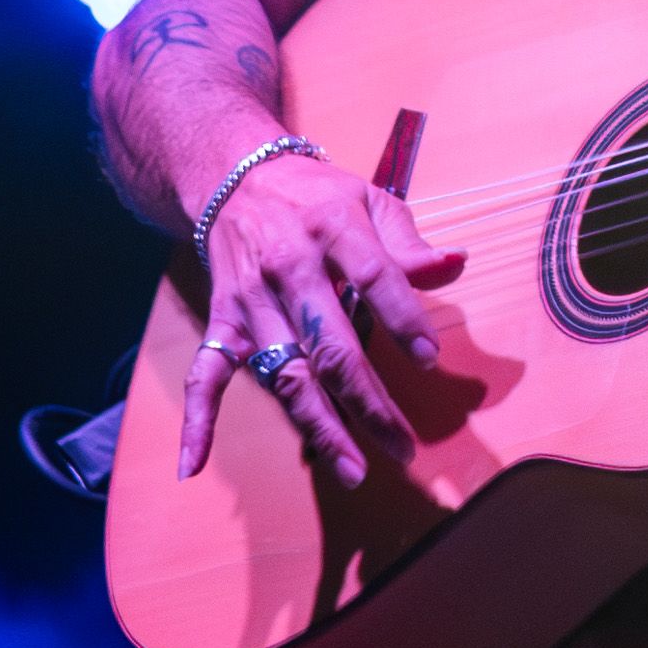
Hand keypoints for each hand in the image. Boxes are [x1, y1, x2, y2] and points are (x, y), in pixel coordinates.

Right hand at [175, 155, 464, 486]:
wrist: (237, 178)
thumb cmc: (318, 197)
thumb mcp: (370, 201)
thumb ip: (410, 243)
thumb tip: (455, 265)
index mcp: (333, 229)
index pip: (373, 277)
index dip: (402, 318)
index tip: (430, 360)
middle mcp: (288, 269)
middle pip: (329, 344)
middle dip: (368, 401)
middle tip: (403, 447)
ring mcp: (250, 301)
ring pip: (283, 373)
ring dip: (316, 425)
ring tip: (352, 468)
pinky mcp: (222, 321)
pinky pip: (204, 374)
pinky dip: (197, 420)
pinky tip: (192, 465)